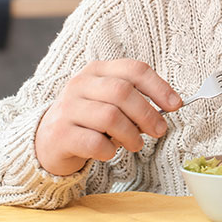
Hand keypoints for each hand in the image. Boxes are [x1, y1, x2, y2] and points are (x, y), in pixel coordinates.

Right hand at [35, 59, 181, 175]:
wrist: (46, 141)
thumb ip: (135, 99)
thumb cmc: (88, 120)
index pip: (134, 69)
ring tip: (135, 144)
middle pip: (123, 92)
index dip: (159, 87)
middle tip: (159, 130)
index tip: (175, 105)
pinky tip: (109, 152)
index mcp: (97, 70)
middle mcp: (80, 84)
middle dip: (147, 113)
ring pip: (110, 117)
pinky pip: (95, 142)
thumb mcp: (109, 101)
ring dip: (131, 135)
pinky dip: (110, 151)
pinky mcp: (60, 134)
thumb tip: (169, 106)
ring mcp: (67, 108)